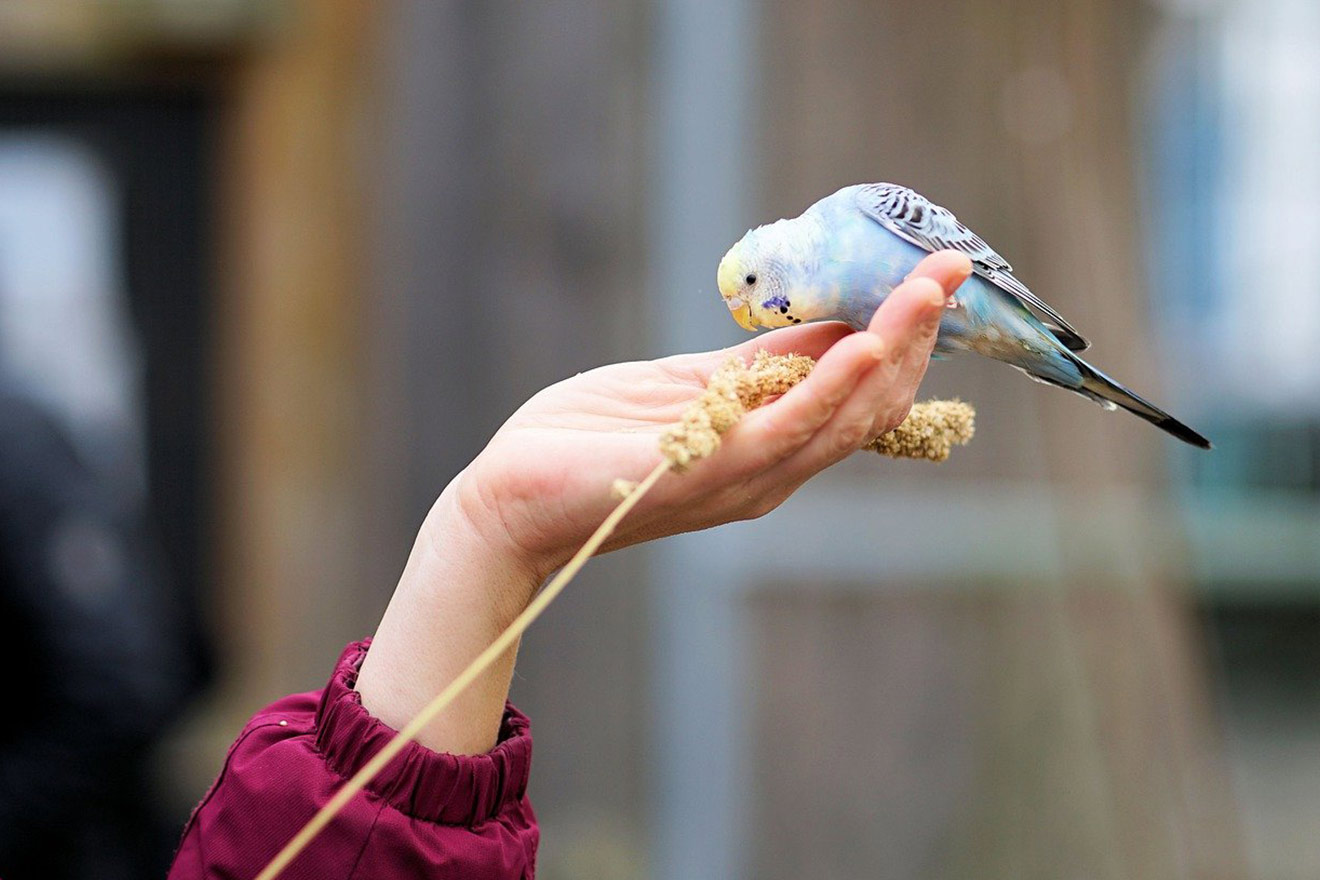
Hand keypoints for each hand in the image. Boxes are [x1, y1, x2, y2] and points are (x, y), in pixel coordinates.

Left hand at [453, 250, 972, 580]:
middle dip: (914, 335)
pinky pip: (780, 432)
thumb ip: (759, 366)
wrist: (510, 498)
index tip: (938, 273)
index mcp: (769, 446)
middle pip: (867, 404)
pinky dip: (826, 389)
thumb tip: (831, 326)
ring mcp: (741, 475)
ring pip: (839, 418)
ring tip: (924, 293)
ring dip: (888, 351)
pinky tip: (861, 348)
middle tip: (951, 270)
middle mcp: (771, 469)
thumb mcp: (689, 387)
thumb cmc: (593, 440)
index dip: (904, 336)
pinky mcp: (700, 471)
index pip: (859, 393)